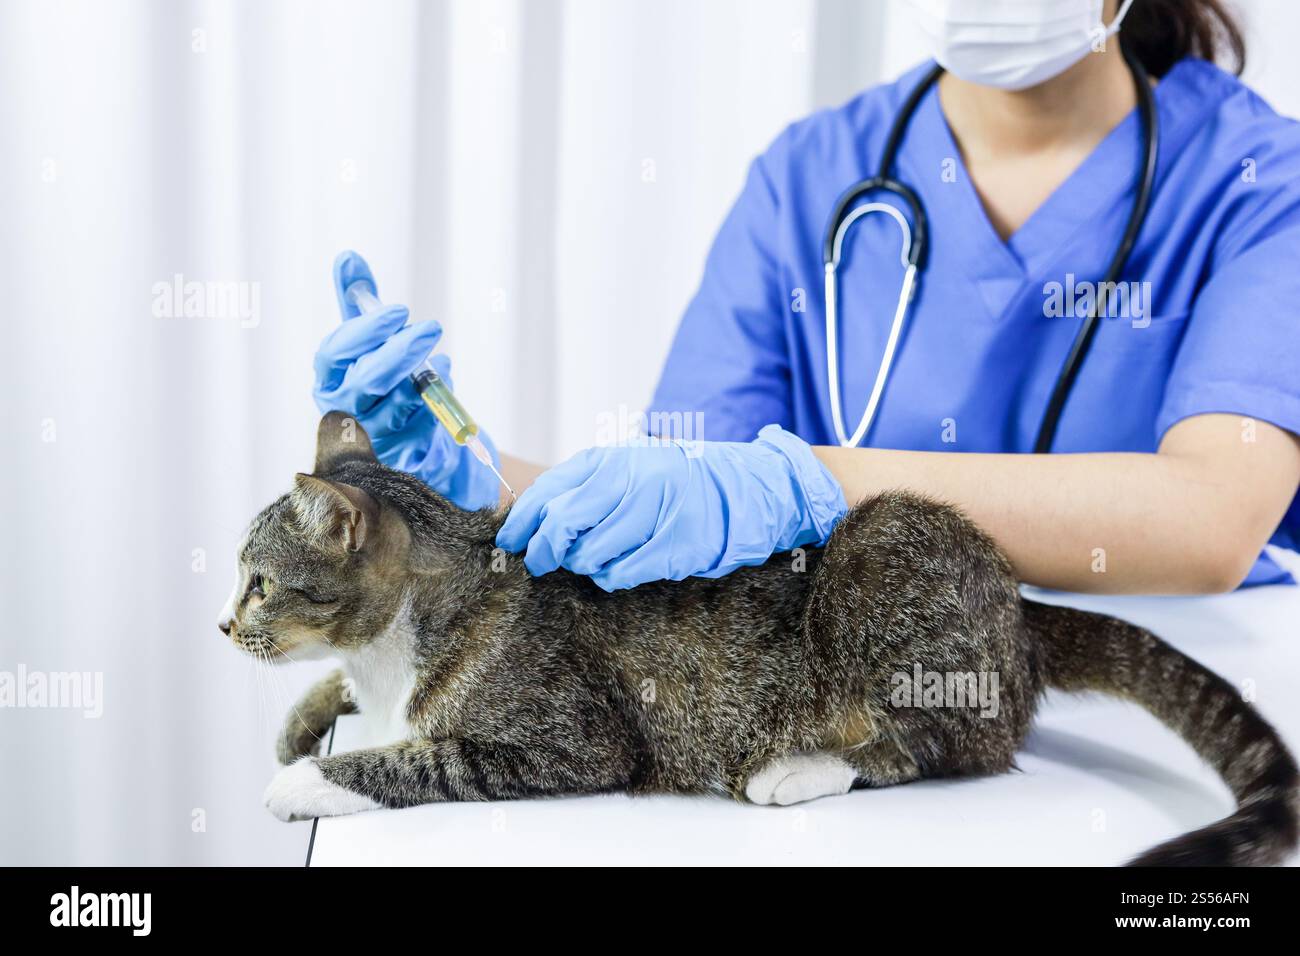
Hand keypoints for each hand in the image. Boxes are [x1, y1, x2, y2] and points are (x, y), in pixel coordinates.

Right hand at [312, 250, 501, 509]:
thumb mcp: (370, 342)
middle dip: (400, 351)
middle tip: (430, 327)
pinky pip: (425, 425)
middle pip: (367, 381)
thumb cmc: (386, 383)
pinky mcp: (405, 454)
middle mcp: (346, 410)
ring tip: (438, 353)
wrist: (416, 439)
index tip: (398, 310)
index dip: (365, 330)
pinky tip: (445, 375)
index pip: (334, 354)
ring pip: (396, 405)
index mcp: (330, 380)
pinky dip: (438, 397)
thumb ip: (358, 302)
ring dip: (422, 375)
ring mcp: (375, 436)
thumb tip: (348, 257)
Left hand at [495, 425, 847, 590]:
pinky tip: (615, 570)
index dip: (523, 521)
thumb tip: (532, 520)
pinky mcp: (677, 544)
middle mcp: (633, 479)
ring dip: (582, 565)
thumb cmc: (672, 483)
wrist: (740, 490)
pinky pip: (622, 573)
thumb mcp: (626, 469)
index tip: (510, 543)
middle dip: (544, 551)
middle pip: (564, 525)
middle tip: (540, 564)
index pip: (551, 490)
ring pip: (591, 554)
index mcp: (613, 458)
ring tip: (590, 561)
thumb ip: (584, 487)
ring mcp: (657, 511)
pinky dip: (610, 577)